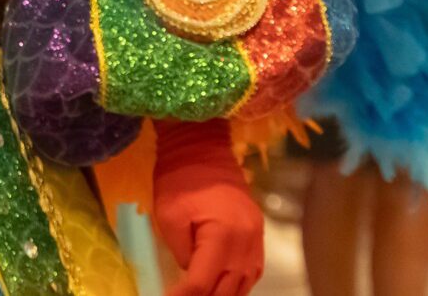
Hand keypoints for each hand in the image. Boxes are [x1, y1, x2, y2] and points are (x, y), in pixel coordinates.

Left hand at [154, 119, 262, 295]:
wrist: (203, 146)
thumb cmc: (180, 178)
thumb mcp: (169, 216)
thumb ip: (181, 253)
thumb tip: (190, 274)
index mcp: (222, 237)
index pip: (202, 284)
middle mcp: (246, 242)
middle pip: (227, 290)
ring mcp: (256, 237)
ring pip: (245, 285)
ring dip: (224, 295)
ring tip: (203, 295)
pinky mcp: (257, 231)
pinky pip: (253, 270)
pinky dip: (239, 284)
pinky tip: (225, 287)